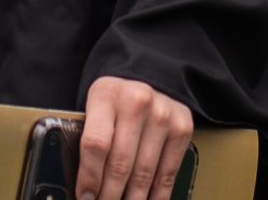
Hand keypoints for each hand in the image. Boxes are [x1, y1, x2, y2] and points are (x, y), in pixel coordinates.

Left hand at [77, 77, 194, 199]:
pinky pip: (167, 173)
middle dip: (109, 195)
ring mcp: (163, 115)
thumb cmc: (115, 101)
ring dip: (132, 199)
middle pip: (120, 163)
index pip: (96, 144)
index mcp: (107, 95)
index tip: (85, 197)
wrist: (148, 80)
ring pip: (144, 173)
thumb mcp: (95, 108)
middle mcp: (137, 102)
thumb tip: (85, 188)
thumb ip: (89, 139)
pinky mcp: (182, 128)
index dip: (90, 177)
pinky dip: (156, 196)